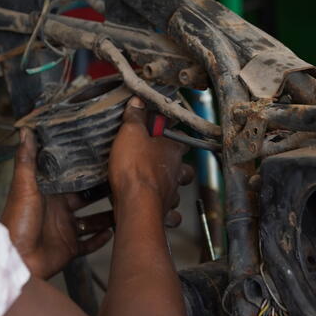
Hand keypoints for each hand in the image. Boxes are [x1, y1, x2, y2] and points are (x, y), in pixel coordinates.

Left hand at [1, 129, 113, 279]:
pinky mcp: (69, 248)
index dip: (84, 169)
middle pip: (85, 197)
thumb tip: (25, 131)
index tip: (101, 157)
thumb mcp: (23, 187)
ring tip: (124, 206)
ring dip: (106, 215)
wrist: (18, 260)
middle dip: (101, 191)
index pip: (69, 178)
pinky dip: (101, 239)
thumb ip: (27, 160)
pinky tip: (113, 231)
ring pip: (92, 220)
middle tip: (121, 180)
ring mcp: (65, 229)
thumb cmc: (16, 223)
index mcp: (47, 193)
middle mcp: (58, 210)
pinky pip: (90, 243)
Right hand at [108, 98, 192, 225]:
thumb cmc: (134, 168)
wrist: (135, 203)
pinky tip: (160, 211)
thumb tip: (138, 101)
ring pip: (177, 190)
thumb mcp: (130, 133)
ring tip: (157, 186)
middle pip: (185, 166)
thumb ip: (135, 117)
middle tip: (163, 161)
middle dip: (177, 165)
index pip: (180, 137)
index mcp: (171, 149)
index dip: (174, 133)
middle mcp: (176, 171)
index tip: (165, 130)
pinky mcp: (163, 212)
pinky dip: (168, 214)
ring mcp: (171, 192)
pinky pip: (171, 214)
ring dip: (171, 188)